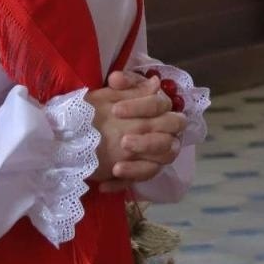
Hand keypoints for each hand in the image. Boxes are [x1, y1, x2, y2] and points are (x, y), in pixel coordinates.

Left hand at [85, 73, 186, 191]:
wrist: (94, 128)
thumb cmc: (110, 107)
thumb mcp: (112, 92)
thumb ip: (118, 85)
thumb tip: (117, 78)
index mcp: (161, 107)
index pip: (160, 105)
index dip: (140, 107)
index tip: (116, 111)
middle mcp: (166, 131)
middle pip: (168, 137)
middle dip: (147, 141)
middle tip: (123, 142)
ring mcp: (158, 153)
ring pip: (160, 162)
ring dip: (139, 166)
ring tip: (116, 167)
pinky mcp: (145, 170)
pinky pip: (140, 180)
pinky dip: (123, 183)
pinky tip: (104, 184)